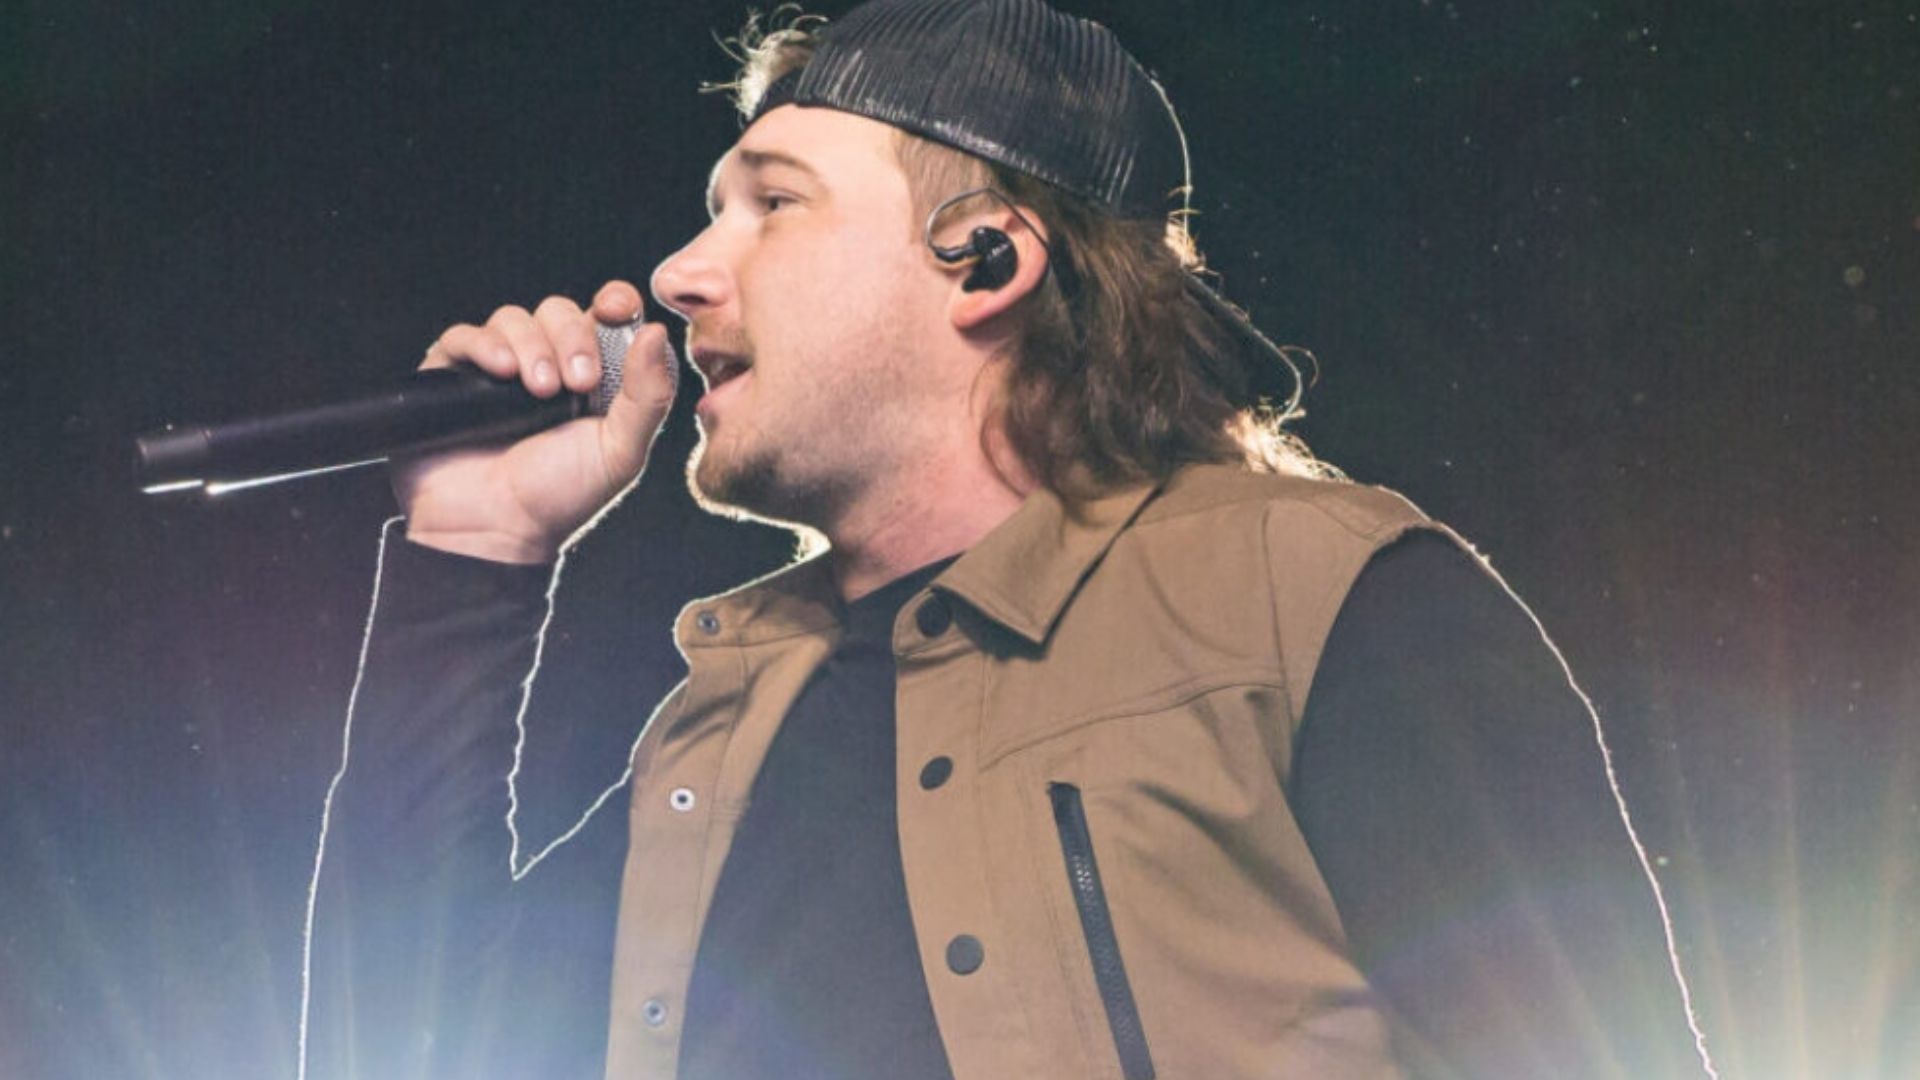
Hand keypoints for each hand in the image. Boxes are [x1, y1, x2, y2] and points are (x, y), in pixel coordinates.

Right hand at [393, 281, 678, 563]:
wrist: (496, 530)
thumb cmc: (560, 496)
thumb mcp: (621, 450)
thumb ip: (648, 395)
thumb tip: (657, 331)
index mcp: (590, 373)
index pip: (604, 315)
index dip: (613, 301)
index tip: (617, 308)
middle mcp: (544, 362)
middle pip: (559, 310)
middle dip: (572, 337)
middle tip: (578, 382)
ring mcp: (496, 368)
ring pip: (513, 318)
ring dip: (531, 346)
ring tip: (538, 390)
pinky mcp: (451, 375)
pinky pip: (464, 335)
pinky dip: (485, 345)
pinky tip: (499, 371)